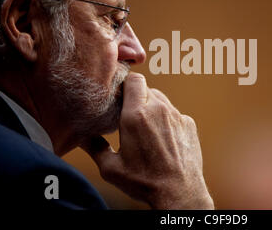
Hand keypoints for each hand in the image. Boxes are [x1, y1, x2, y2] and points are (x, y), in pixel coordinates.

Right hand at [81, 72, 213, 208]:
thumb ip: (95, 147)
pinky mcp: (189, 123)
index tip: (120, 95)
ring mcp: (177, 115)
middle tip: (130, 116)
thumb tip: (82, 137)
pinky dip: (167, 121)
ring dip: (152, 108)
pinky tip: (163, 140)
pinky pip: (175, 114)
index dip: (126, 84)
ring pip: (162, 100)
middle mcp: (159, 109)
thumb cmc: (144, 181)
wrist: (179, 193)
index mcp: (136, 115)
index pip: (134, 80)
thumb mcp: (111, 168)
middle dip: (137, 98)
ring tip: (146, 129)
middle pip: (146, 89)